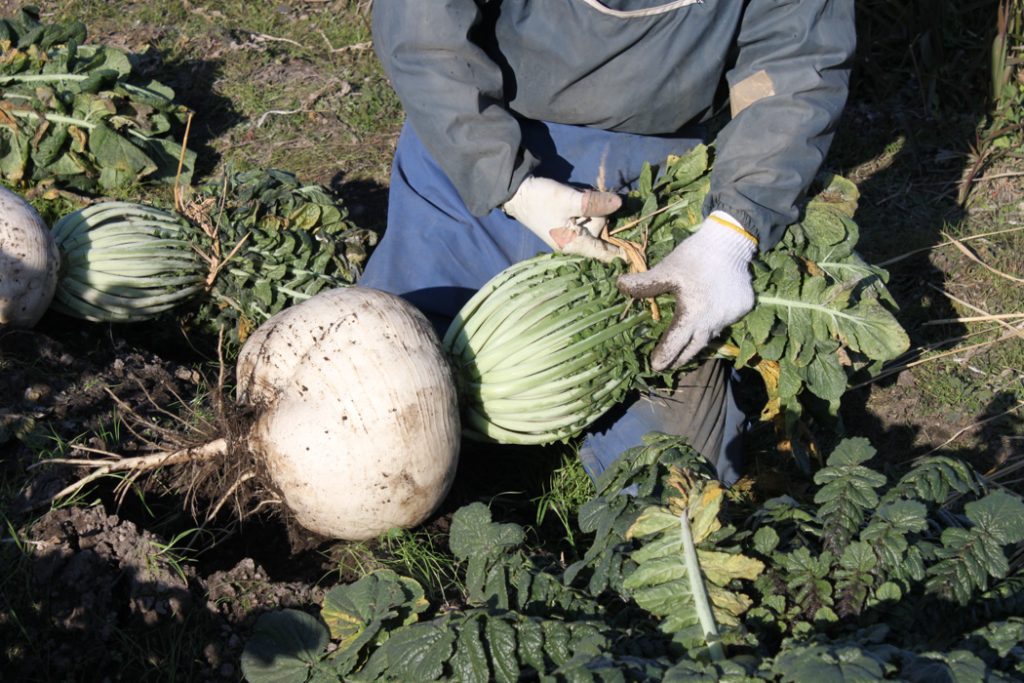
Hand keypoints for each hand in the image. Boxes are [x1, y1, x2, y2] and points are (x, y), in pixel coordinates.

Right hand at [503, 176, 622, 261]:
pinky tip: (572, 198)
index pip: (606, 254)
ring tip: (573, 196)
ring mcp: (572, 234)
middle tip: (582, 199)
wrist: (517, 192)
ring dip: (591, 205)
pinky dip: (584, 205)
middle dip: (599, 212)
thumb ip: (595, 203)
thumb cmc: (541, 200)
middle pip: (602, 230)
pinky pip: (587, 215)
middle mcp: (575, 243)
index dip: (623, 253)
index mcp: (575, 245)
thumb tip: (620, 203)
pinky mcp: (569, 224)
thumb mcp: (569, 200)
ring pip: (595, 220)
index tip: (640, 256)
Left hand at [618, 212, 756, 371]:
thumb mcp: (667, 270)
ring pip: (712, 335)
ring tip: (688, 345)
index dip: (664, 356)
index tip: (655, 366)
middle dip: (681, 358)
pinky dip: (716, 322)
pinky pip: (727, 321)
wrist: (730, 241)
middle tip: (671, 364)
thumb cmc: (694, 257)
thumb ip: (645, 284)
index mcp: (692, 315)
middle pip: (695, 348)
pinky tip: (709, 317)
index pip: (674, 344)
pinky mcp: (744, 308)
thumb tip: (619, 286)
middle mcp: (713, 322)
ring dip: (698, 342)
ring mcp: (730, 316)